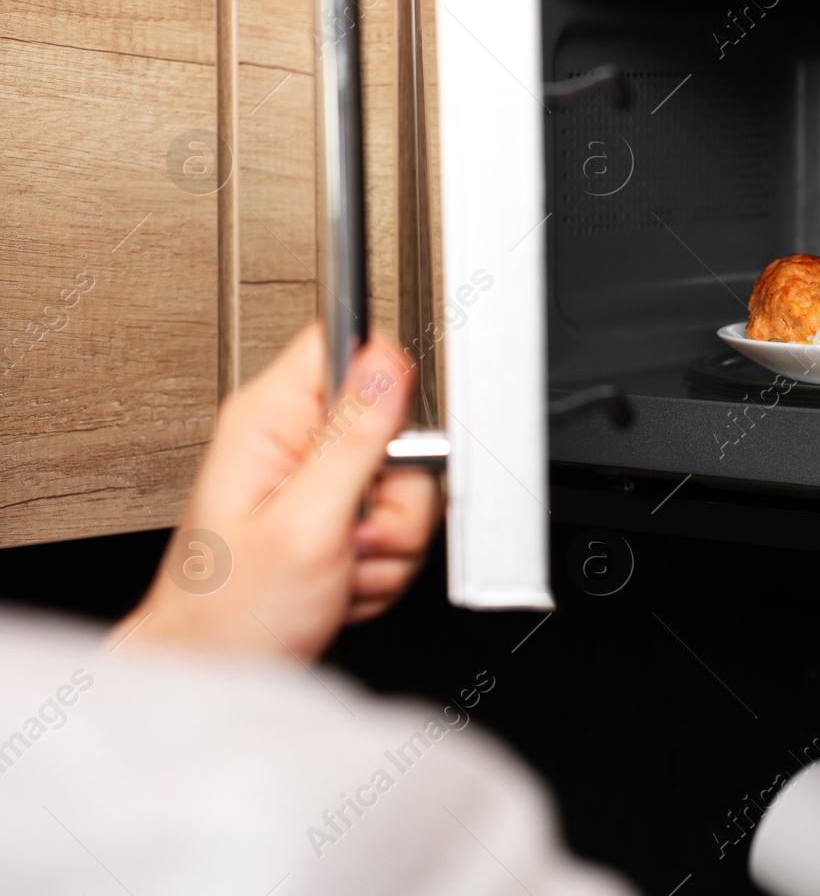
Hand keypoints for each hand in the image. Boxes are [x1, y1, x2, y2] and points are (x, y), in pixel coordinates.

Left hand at [111, 324, 439, 661]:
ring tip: (342, 567)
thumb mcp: (304, 520)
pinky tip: (342, 581)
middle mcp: (291, 444)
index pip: (343, 345)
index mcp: (269, 422)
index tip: (389, 443)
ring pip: (404, 488)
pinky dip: (382, 566)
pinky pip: (395, 528)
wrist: (218, 672)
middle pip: (395, 431)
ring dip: (390, 542)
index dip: (384, 381)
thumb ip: (352, 437)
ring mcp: (314, 484)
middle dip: (396, 499)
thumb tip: (383, 361)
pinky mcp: (333, 521)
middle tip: (355, 534)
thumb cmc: (230, 611)